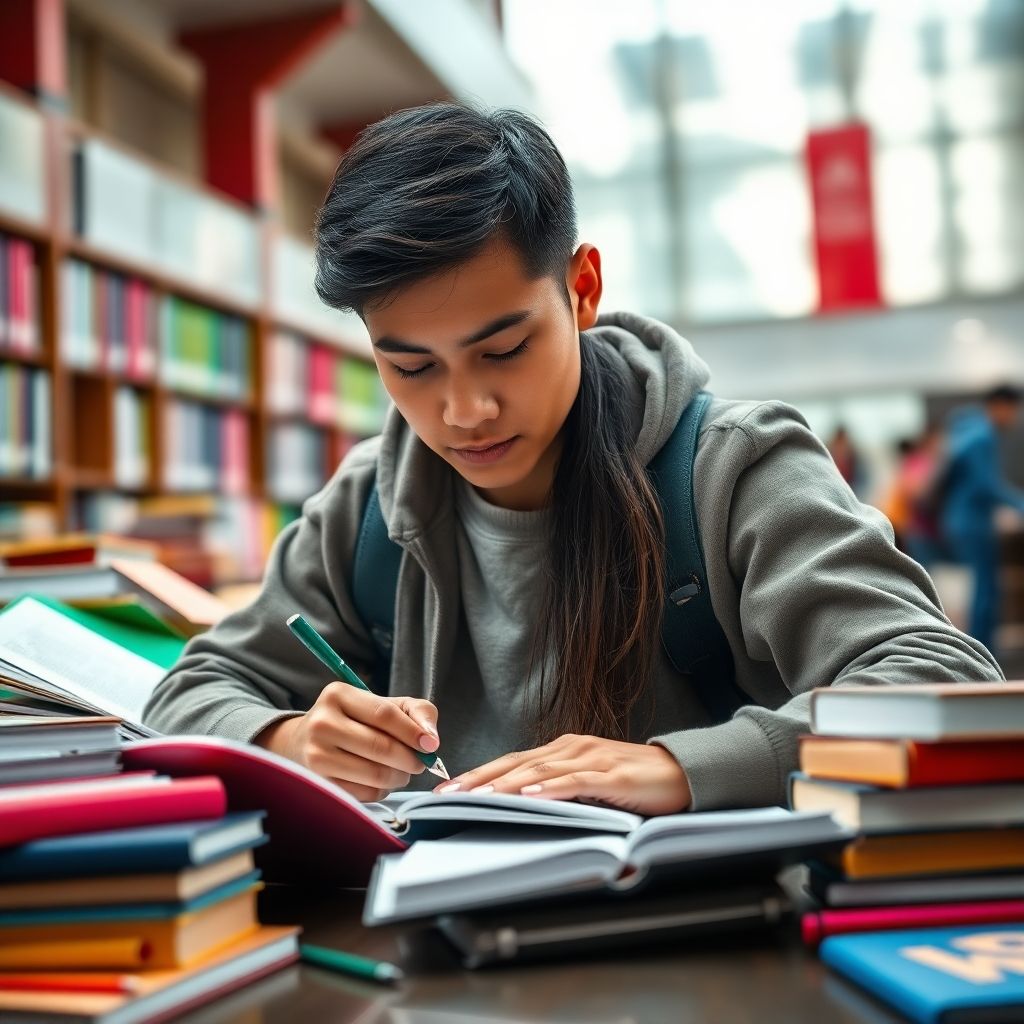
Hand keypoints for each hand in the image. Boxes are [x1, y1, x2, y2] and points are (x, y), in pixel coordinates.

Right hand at [255, 683, 439, 801]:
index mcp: (338, 695)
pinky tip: (381, 781)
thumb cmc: (354, 721)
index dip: (413, 732)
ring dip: (399, 777)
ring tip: (401, 771)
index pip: (384, 714)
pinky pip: (365, 793)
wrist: (304, 742)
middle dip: (410, 759)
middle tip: (420, 762)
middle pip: (380, 747)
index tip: (431, 745)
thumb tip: (431, 739)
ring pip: (375, 774)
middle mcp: (322, 723)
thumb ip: (416, 712)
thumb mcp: (383, 704)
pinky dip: (382, 790)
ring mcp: (316, 755)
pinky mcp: (319, 783)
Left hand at [433, 734, 691, 815]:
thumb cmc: (633, 782)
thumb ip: (560, 793)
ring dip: (506, 784)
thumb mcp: (589, 785)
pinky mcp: (613, 774)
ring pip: (540, 771)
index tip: (450, 789)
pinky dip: (552, 788)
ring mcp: (592, 759)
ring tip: (479, 797)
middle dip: (480, 780)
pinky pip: (576, 781)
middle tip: (450, 795)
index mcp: (562, 750)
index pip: (512, 761)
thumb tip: (523, 811)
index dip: (479, 774)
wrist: (680, 772)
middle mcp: (572, 748)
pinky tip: (532, 796)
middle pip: (517, 763)